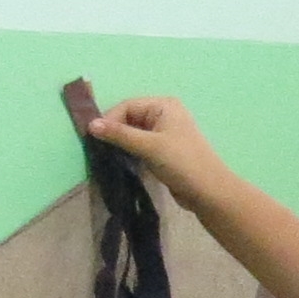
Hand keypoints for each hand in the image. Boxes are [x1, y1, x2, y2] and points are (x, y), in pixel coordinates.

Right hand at [83, 94, 236, 213]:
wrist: (208, 191)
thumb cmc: (181, 163)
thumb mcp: (149, 146)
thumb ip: (120, 134)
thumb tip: (90, 124)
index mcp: (163, 105)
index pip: (127, 106)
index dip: (110, 119)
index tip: (93, 138)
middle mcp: (163, 114)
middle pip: (129, 118)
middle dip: (114, 132)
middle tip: (97, 148)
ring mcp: (163, 133)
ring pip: (133, 133)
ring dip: (120, 144)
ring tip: (105, 156)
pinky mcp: (162, 150)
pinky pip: (139, 146)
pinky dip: (128, 152)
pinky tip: (118, 162)